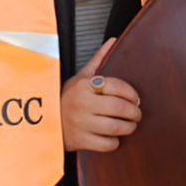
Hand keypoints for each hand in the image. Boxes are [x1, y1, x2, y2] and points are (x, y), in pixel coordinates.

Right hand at [61, 38, 141, 152]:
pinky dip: (115, 141)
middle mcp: (83, 104)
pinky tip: (114, 136)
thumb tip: (113, 41)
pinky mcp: (81, 141)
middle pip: (119, 108)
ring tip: (130, 125)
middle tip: (137, 113)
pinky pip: (107, 144)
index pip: (117, 87)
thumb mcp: (80, 77)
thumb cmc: (67, 97)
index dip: (131, 93)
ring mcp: (81, 124)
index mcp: (84, 86)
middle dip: (134, 112)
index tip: (135, 98)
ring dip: (129, 127)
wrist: (48, 120)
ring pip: (115, 127)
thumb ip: (98, 59)